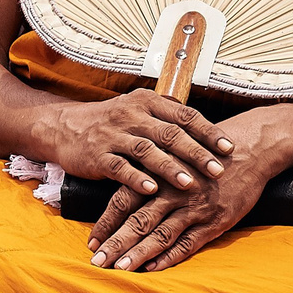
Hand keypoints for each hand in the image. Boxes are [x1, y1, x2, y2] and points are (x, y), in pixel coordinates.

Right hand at [36, 89, 231, 204]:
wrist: (64, 127)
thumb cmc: (109, 122)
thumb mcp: (138, 110)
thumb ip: (167, 116)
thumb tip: (205, 127)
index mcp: (147, 102)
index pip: (185, 116)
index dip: (208, 132)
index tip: (229, 148)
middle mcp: (132, 115)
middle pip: (170, 134)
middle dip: (197, 153)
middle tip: (218, 170)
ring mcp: (113, 135)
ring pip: (147, 151)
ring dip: (170, 168)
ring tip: (190, 183)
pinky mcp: (97, 156)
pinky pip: (120, 168)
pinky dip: (136, 178)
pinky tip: (152, 190)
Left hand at [89, 107, 292, 273]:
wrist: (252, 147)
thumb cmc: (208, 148)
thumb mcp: (175, 150)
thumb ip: (151, 166)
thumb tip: (123, 180)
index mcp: (159, 172)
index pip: (123, 199)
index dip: (106, 221)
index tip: (90, 240)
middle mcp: (173, 191)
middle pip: (137, 220)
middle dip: (115, 243)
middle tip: (96, 262)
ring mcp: (195, 207)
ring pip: (160, 234)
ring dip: (138, 253)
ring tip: (119, 269)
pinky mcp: (216, 220)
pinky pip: (189, 242)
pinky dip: (170, 257)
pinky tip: (154, 268)